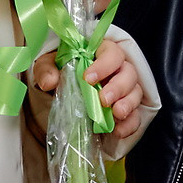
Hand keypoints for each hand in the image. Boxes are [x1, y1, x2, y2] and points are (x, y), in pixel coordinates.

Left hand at [32, 35, 146, 137]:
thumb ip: (46, 69)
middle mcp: (117, 70)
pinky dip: (129, 124)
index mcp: (100, 54)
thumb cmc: (57, 75)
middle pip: (129, 73)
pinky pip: (135, 116)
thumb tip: (50, 81)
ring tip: (116, 114)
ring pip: (136, 93)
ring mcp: (124, 91)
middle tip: (103, 99)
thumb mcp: (47, 67)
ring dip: (128, 103)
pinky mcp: (126, 111)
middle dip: (118, 87)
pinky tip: (118, 130)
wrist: (55, 99)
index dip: (104, 64)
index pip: (112, 53)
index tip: (89, 78)